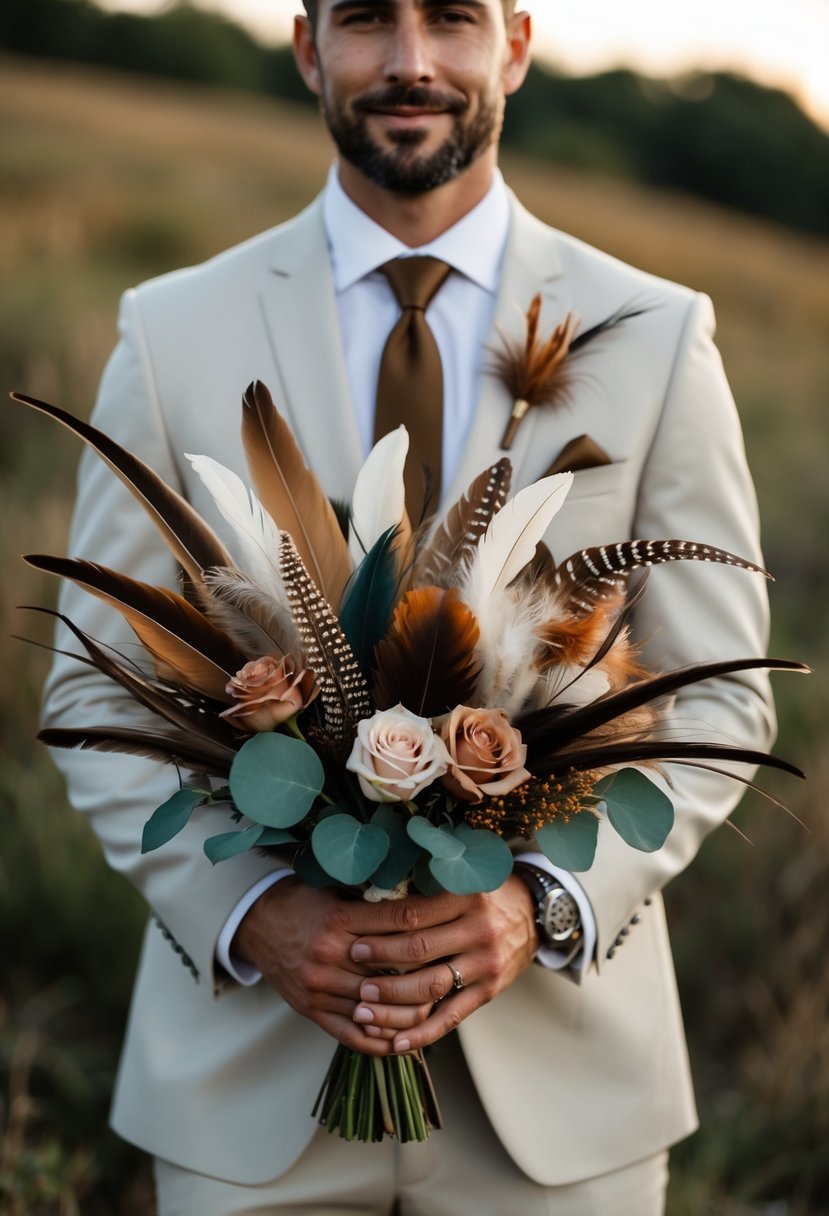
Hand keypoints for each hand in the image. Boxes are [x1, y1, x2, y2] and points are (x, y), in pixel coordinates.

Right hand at [231, 878, 433, 1053]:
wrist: (258, 923)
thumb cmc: (305, 902)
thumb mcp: (337, 892)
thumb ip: (374, 902)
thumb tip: (424, 904)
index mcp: (338, 919)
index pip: (397, 923)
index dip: (429, 925)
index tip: (452, 925)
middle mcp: (328, 954)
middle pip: (392, 971)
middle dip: (426, 972)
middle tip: (454, 971)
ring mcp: (319, 987)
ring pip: (377, 1009)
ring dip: (409, 1011)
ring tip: (436, 1006)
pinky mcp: (311, 1010)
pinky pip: (352, 1034)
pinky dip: (380, 1040)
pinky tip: (404, 1039)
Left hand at [348, 875, 537, 1052]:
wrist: (532, 914)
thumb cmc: (484, 895)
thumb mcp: (460, 882)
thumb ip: (425, 893)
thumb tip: (369, 903)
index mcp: (465, 897)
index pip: (414, 916)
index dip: (381, 932)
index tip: (355, 942)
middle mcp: (478, 929)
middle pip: (420, 951)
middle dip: (381, 964)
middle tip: (353, 974)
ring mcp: (485, 963)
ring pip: (432, 987)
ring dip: (393, 1000)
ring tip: (363, 1007)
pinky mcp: (489, 991)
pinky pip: (452, 1017)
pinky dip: (422, 1033)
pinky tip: (396, 1043)